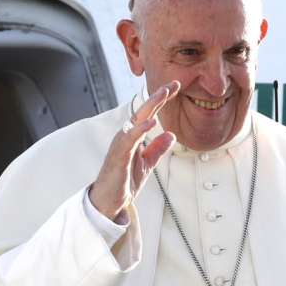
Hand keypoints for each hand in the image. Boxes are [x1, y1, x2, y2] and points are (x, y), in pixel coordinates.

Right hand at [90, 81, 180, 220]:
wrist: (110, 201)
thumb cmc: (124, 181)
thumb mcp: (147, 164)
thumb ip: (157, 149)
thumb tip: (171, 134)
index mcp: (134, 137)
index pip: (149, 114)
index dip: (162, 100)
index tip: (175, 87)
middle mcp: (126, 137)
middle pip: (143, 111)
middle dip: (158, 97)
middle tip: (173, 84)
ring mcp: (121, 145)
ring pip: (136, 120)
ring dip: (150, 106)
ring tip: (163, 94)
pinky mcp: (119, 156)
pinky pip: (130, 139)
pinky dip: (140, 129)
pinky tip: (151, 121)